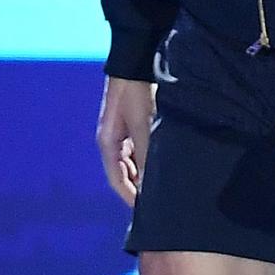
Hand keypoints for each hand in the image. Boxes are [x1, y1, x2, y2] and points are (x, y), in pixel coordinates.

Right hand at [96, 76, 156, 206]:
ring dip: (146, 172)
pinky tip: (165, 162)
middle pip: (125, 173)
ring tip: (165, 184)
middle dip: (140, 187)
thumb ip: (146, 155)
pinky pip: (141, 149)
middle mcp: (113, 141)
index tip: (146, 212)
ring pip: (134, 162)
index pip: (117, 180)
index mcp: (108, 144)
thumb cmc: (137, 92)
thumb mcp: (143, 125)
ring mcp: (123, 133)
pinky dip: (150, 158)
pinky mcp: (134, 124)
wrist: (136, 61)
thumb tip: (150, 183)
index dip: (131, 197)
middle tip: (160, 200)